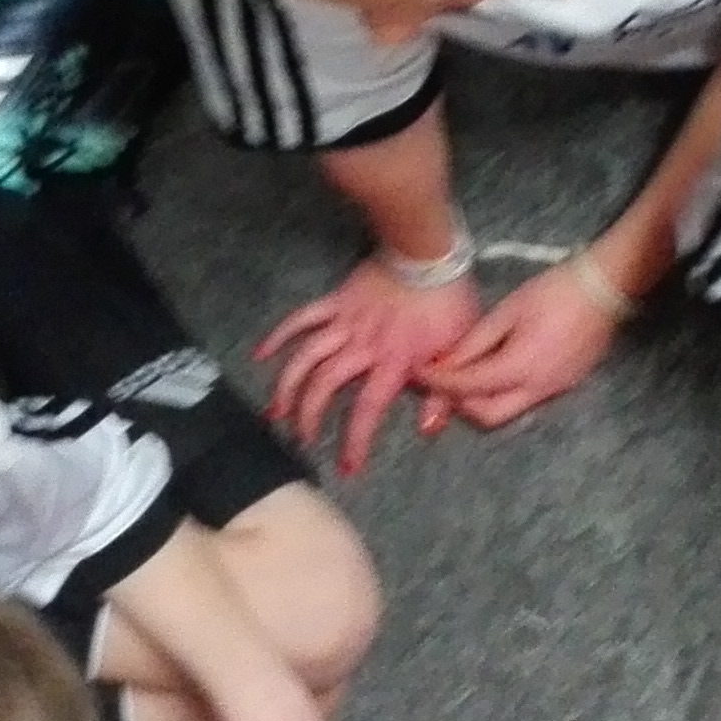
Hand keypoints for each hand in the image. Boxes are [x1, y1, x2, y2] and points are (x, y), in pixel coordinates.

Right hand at [256, 263, 479, 476]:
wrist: (430, 252)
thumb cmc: (450, 302)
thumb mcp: (459, 350)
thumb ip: (444, 393)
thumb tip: (427, 430)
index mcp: (394, 361)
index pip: (368, 408)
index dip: (355, 440)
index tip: (346, 467)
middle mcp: (363, 346)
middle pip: (325, 385)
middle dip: (308, 416)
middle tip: (301, 439)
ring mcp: (345, 323)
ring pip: (306, 357)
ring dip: (287, 386)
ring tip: (275, 413)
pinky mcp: (336, 302)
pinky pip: (302, 319)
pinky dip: (280, 336)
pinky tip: (261, 355)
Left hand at [419, 265, 625, 428]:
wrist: (605, 289)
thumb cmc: (554, 291)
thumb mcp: (508, 310)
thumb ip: (476, 342)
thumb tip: (446, 363)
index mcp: (520, 367)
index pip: (467, 386)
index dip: (439, 381)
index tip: (419, 373)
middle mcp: (537, 389)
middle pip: (486, 416)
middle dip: (460, 403)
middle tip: (444, 379)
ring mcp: (554, 391)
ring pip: (507, 411)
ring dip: (482, 400)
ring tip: (467, 373)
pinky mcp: (565, 386)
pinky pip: (526, 400)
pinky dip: (504, 393)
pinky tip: (497, 369)